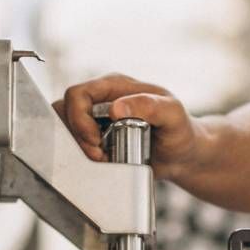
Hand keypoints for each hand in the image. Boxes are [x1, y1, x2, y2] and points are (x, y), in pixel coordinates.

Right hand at [53, 74, 203, 180]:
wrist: (184, 155)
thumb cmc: (181, 131)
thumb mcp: (173, 115)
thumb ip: (149, 106)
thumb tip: (116, 107)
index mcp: (116, 86)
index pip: (78, 93)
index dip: (78, 117)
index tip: (95, 139)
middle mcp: (102, 100)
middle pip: (65, 110)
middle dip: (77, 136)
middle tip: (99, 152)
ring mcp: (97, 120)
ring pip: (67, 128)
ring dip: (79, 147)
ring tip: (103, 158)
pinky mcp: (97, 139)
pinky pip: (76, 144)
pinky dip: (84, 156)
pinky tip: (105, 162)